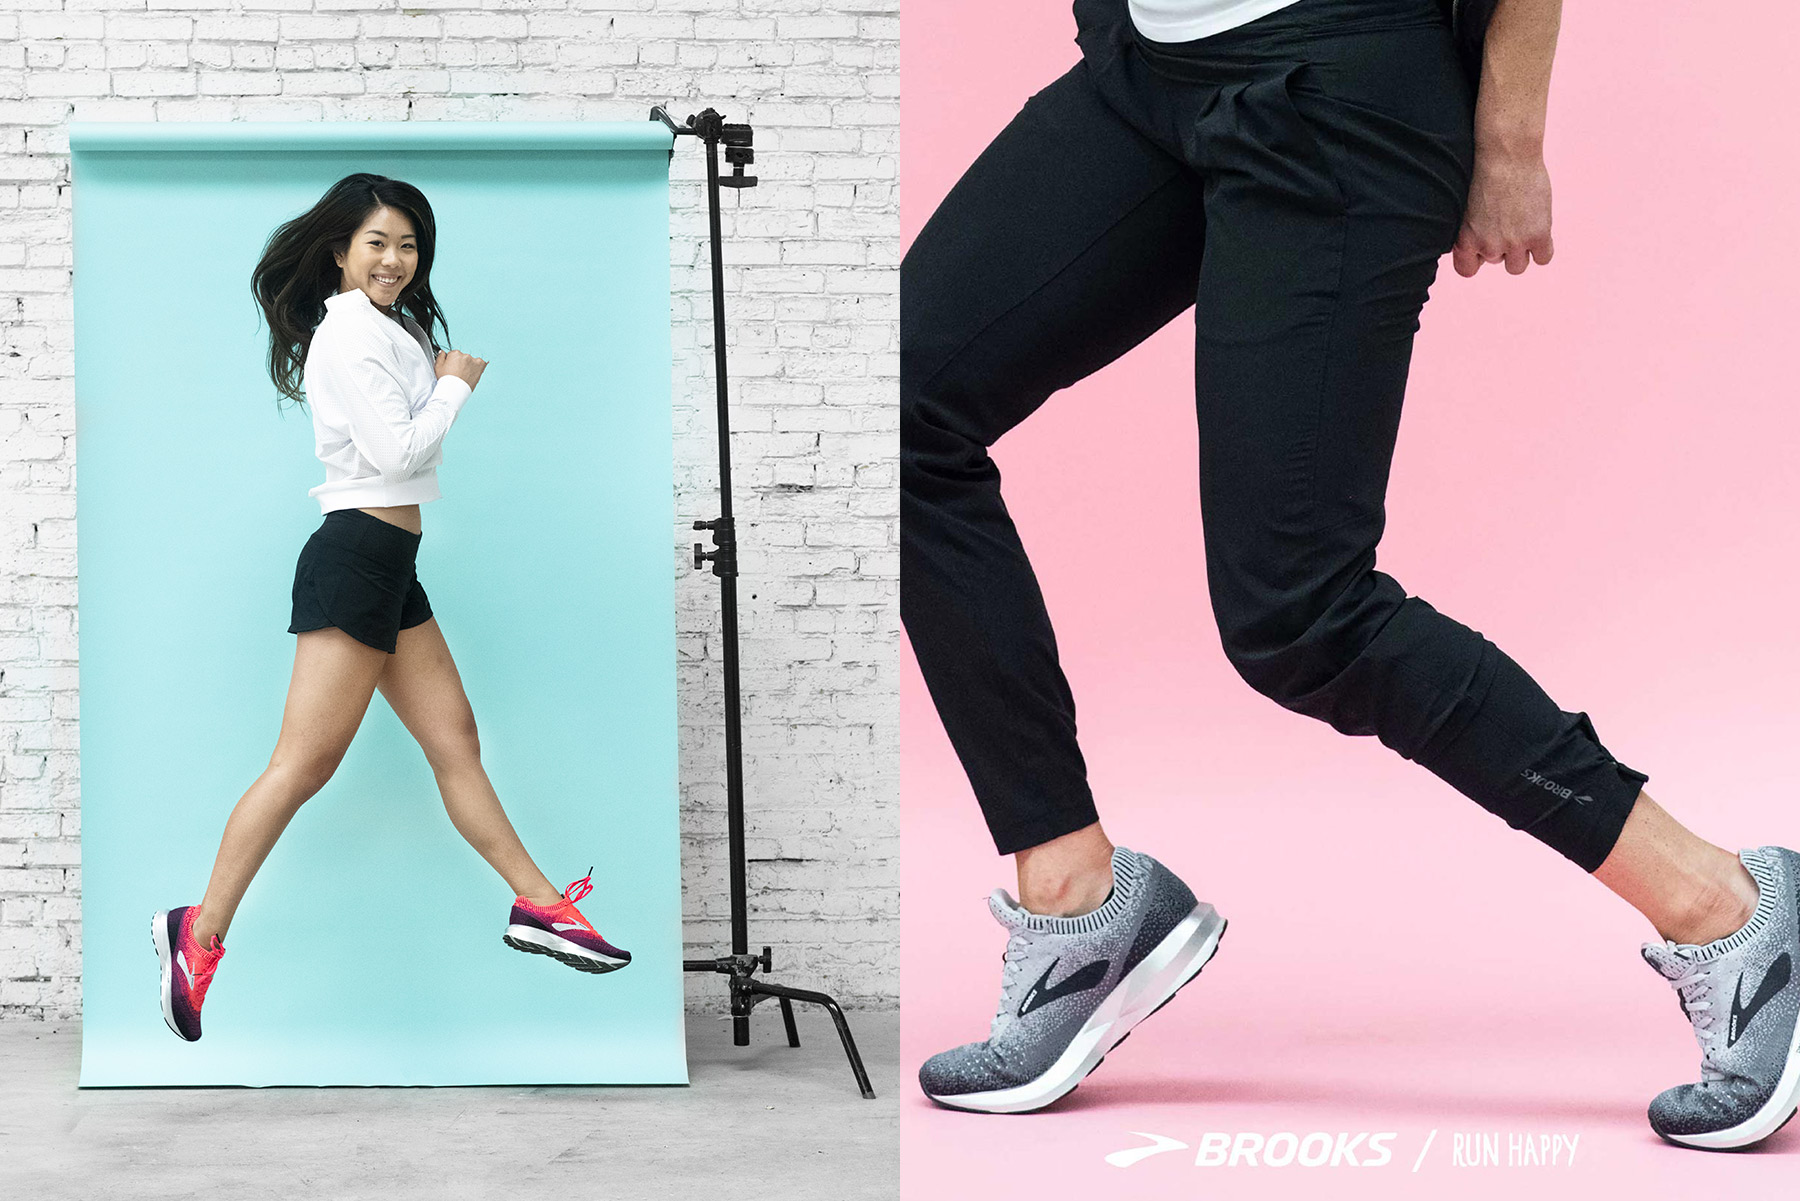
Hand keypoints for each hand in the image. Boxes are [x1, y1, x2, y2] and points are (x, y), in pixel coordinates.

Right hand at [436, 349, 487, 390]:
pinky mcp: (480, 366)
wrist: (454, 390)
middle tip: (460, 373)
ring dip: (470, 365)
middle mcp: (465, 355)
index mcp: (455, 354)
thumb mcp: (438, 367)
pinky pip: (482, 363)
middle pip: (463, 357)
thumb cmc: (446, 380)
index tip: (453, 367)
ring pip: (472, 361)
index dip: (453, 362)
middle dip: (462, 364)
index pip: (455, 354)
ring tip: (466, 375)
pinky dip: (480, 366)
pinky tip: (475, 372)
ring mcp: (473, 360)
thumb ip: (440, 357)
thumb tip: (442, 352)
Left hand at [1453, 147, 1553, 276]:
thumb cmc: (1483, 173)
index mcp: (1465, 241)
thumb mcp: (1464, 208)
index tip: (1483, 243)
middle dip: (1502, 244)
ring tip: (1522, 224)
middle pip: (1496, 261)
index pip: (1466, 270)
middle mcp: (1488, 246)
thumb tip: (1478, 248)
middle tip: (1507, 218)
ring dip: (1521, 250)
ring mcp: (1514, 243)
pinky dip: (1543, 247)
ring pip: (1518, 266)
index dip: (1477, 257)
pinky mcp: (1538, 235)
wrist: (1506, 155)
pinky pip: (1544, 258)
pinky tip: (1540, 230)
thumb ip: (1470, 231)